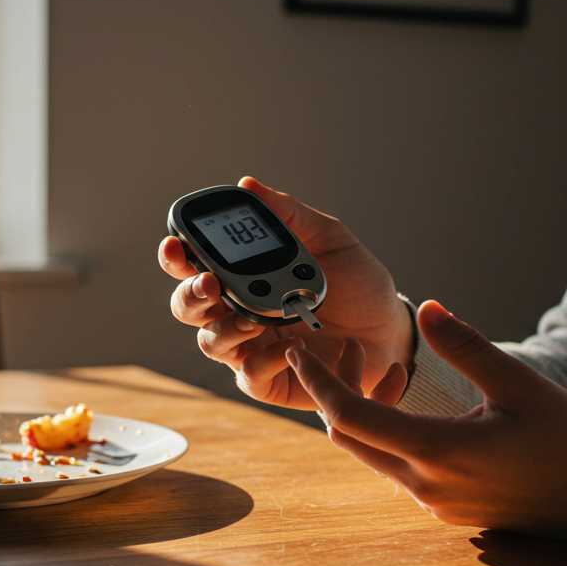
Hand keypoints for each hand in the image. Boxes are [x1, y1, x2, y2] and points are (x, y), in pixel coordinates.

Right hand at [159, 177, 413, 409]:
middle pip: (187, 306)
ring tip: (255, 318)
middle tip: (210, 284)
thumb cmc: (357, 284)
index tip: (176, 243)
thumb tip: (249, 184)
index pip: (194, 264)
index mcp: (242, 274)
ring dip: (225, 329)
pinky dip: (265, 361)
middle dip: (189, 294)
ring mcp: (249, 347)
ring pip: (210, 342)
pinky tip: (293, 347)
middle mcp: (236, 311)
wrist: (390, 329)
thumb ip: (289, 215)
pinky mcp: (269, 381)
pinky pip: (249, 375)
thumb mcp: (329, 240)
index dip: (176, 255)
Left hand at [285, 301, 566, 553]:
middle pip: (350, 439)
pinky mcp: (446, 508)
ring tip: (381, 370)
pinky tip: (409, 406)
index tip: (298, 353)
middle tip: (338, 350)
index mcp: (437, 451)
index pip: (349, 418)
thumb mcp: (519, 382)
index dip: (317, 383)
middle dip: (334, 393)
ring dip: (364, 414)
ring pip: (373, 455)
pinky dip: (389, 435)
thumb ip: (465, 346)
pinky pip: (398, 468)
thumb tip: (427, 308)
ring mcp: (434, 503)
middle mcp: (425, 484)